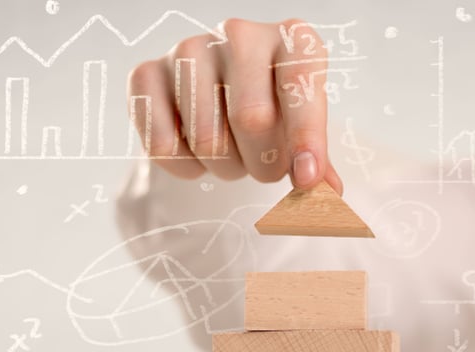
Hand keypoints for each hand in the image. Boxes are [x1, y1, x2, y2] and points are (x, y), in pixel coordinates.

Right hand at [127, 18, 342, 192]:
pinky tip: (195, 149)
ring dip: (226, 168)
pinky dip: (186, 167)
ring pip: (207, 139)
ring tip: (232, 152)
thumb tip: (328, 195)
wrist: (218, 90)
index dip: (305, 138)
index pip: (301, 86)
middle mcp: (239, 33)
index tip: (305, 181)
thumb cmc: (274, 108)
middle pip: (251, 119)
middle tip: (265, 167)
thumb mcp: (302, 126)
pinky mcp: (145, 73)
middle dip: (262, 163)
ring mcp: (188, 49)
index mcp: (290, 38)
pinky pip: (163, 145)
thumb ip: (316, 159)